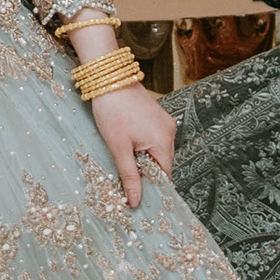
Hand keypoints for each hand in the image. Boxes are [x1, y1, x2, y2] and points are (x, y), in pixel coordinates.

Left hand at [92, 85, 175, 208]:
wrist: (109, 78)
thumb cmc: (113, 111)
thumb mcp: (118, 148)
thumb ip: (129, 176)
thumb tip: (136, 200)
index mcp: (163, 142)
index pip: (165, 176)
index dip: (152, 188)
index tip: (138, 196)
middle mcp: (170, 132)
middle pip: (162, 164)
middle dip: (146, 173)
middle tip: (127, 179)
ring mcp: (165, 122)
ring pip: (158, 151)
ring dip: (144, 159)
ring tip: (125, 157)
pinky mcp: (158, 116)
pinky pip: (155, 138)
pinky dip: (145, 145)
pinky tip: (129, 142)